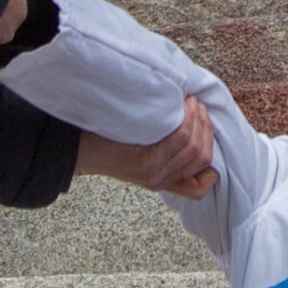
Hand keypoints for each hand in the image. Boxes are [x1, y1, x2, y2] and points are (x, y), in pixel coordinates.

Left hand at [80, 106, 217, 197]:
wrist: (76, 148)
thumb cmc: (106, 143)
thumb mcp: (137, 156)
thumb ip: (162, 154)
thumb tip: (191, 131)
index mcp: (161, 183)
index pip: (201, 184)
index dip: (211, 166)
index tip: (206, 136)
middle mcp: (160, 181)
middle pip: (202, 158)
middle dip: (206, 128)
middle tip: (198, 107)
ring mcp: (154, 173)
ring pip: (194, 146)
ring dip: (197, 119)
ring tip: (190, 102)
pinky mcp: (145, 162)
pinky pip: (179, 137)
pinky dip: (185, 118)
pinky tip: (180, 104)